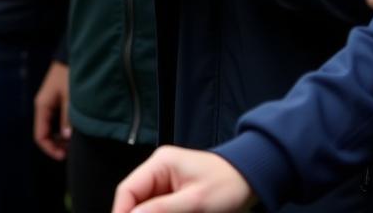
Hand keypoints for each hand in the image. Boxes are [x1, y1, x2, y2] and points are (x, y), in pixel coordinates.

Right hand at [33, 60, 70, 159]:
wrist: (70, 55)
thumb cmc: (69, 75)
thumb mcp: (70, 98)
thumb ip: (68, 118)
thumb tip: (66, 137)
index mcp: (42, 106)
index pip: (40, 136)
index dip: (50, 149)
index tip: (64, 155)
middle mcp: (42, 106)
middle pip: (44, 133)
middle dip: (56, 144)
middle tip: (72, 150)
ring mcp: (48, 103)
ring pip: (51, 127)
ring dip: (60, 137)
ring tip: (74, 141)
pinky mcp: (55, 100)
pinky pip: (56, 119)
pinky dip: (63, 128)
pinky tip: (74, 129)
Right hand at [112, 147, 254, 212]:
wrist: (252, 180)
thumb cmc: (227, 186)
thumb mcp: (196, 202)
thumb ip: (162, 209)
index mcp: (159, 164)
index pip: (128, 189)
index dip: (120, 212)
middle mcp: (158, 172)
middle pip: (135, 201)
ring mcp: (166, 184)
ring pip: (146, 208)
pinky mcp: (175, 196)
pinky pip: (159, 210)